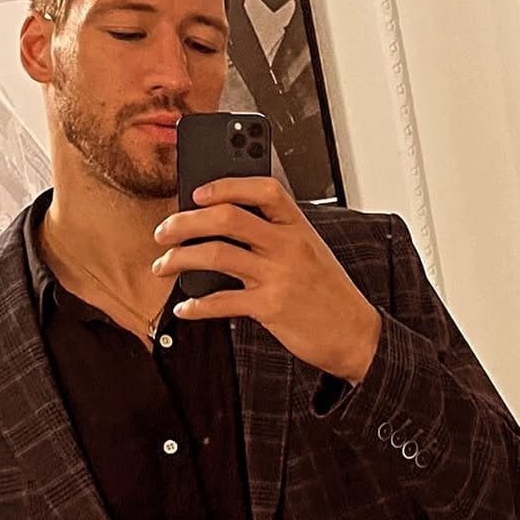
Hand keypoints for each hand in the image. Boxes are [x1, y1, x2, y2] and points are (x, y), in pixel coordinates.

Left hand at [152, 177, 381, 383]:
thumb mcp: (310, 252)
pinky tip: (184, 308)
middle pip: (227, 217)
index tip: (197, 192)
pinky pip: (222, 301)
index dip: (225, 185)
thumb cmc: (328, 293)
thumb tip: (224, 228)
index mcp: (298, 226)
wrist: (356, 334)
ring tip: (163, 266)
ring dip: (179, 258)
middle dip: (184, 221)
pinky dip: (195, 305)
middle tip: (163, 232)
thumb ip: (275, 236)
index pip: (262, 189)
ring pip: (216, 254)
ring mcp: (279, 276)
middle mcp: (287, 245)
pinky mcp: (270, 308)